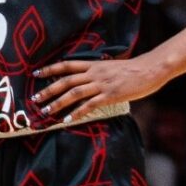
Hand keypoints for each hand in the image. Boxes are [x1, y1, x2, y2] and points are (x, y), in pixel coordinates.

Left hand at [31, 54, 166, 121]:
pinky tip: (67, 120)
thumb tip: (86, 79)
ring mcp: (102, 84)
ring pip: (74, 93)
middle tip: (35, 98)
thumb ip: (97, 72)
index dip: (50, 69)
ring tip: (46, 111)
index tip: (35, 73)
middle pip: (66, 80)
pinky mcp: (110, 96)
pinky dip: (76, 113)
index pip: (66, 65)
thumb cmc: (132, 69)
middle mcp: (94, 73)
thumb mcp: (110, 67)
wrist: (149, 69)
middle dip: (49, 90)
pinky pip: (89, 105)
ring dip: (58, 102)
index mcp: (93, 65)